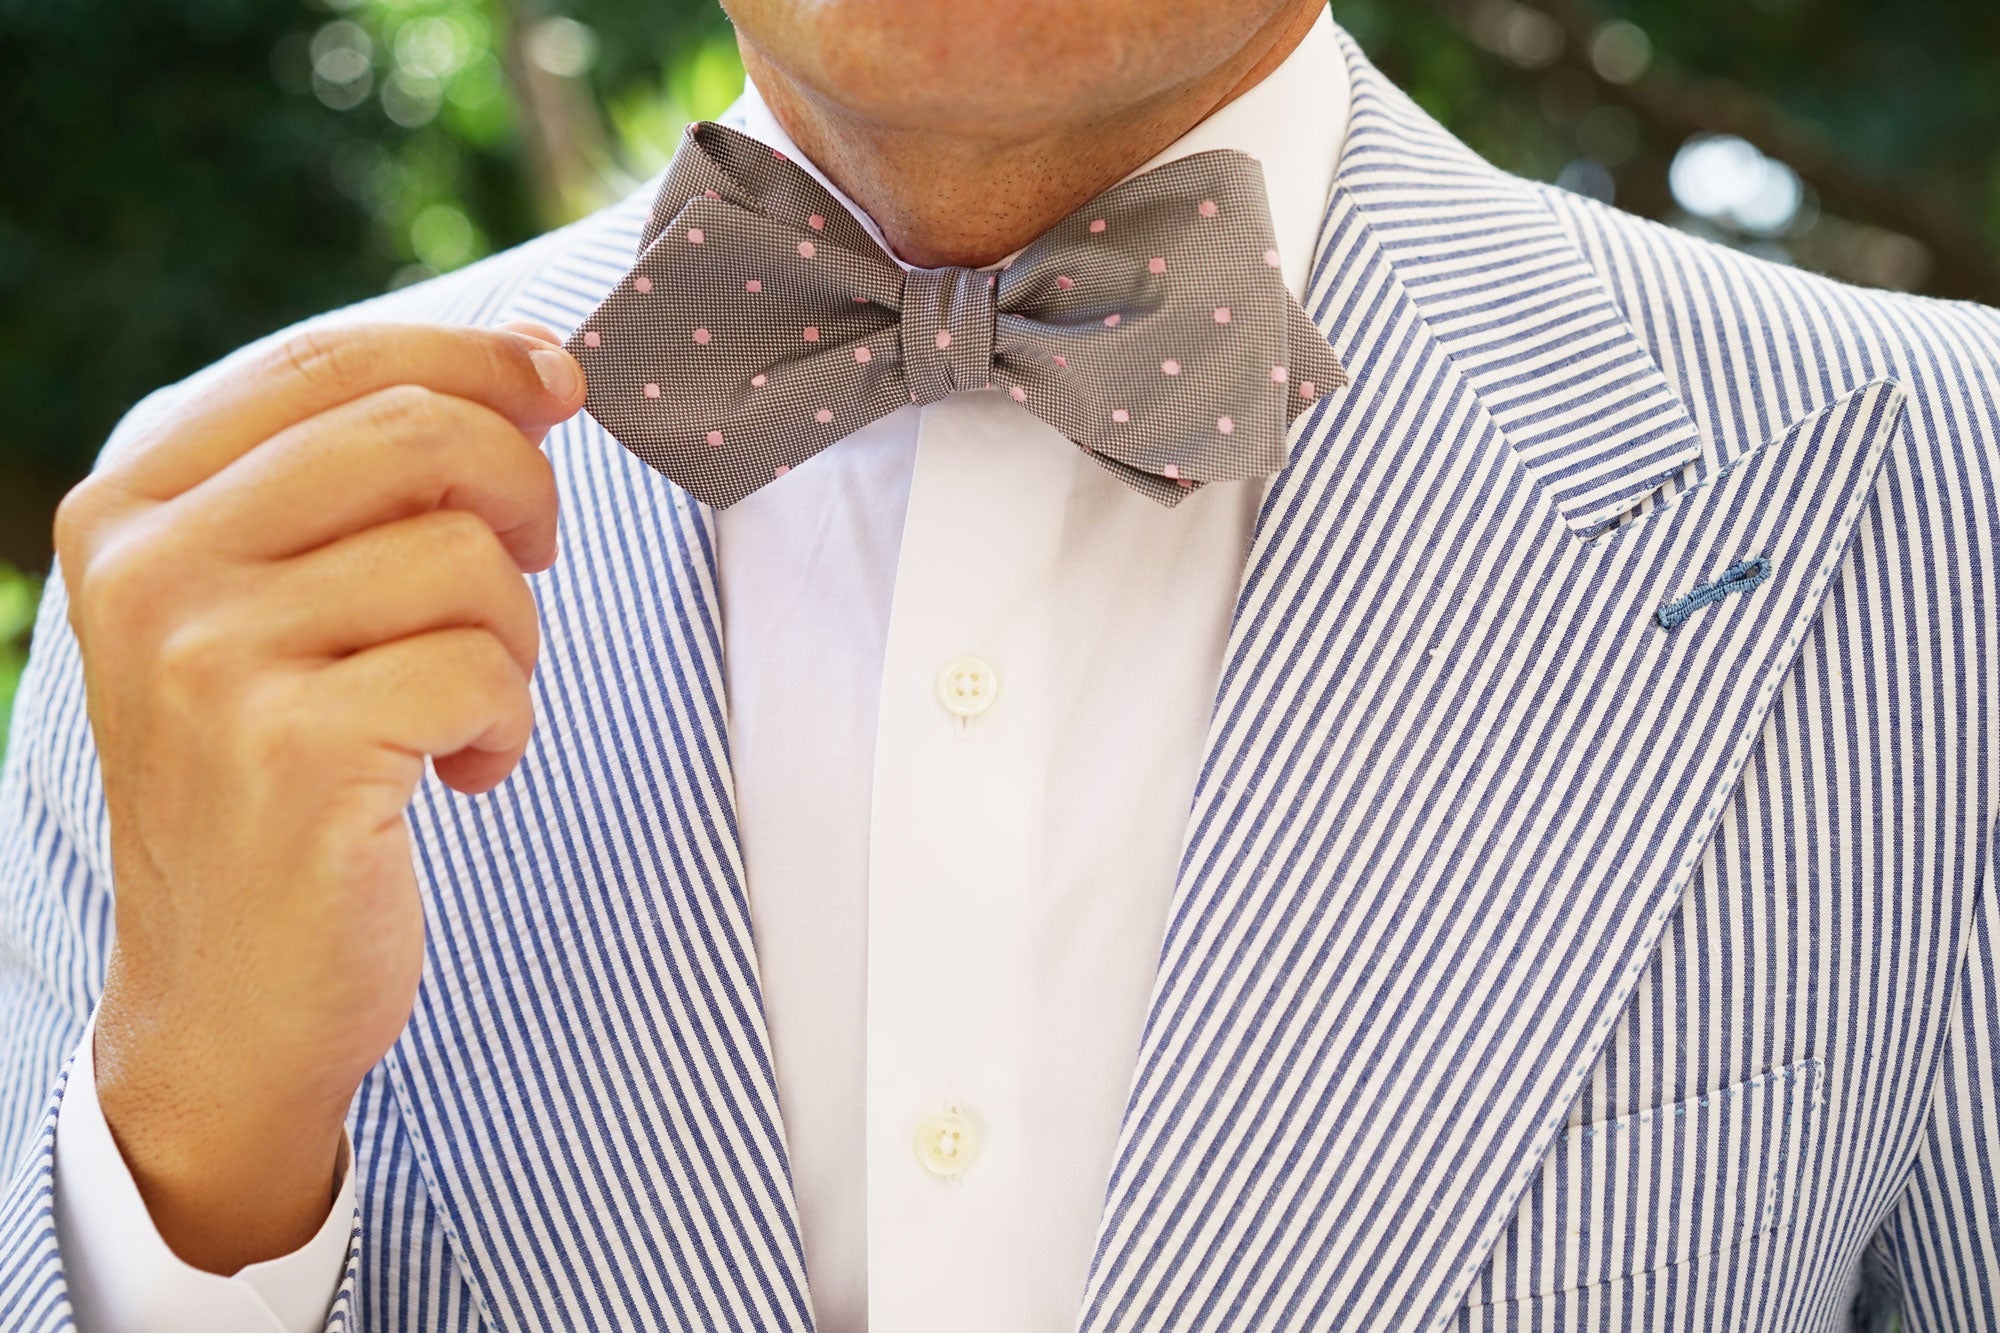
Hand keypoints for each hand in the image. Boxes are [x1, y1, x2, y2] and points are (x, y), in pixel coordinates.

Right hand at [52, 319, 585, 1273]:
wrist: (224, 998)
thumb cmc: (277, 782)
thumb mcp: (268, 610)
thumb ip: (360, 485)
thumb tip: (536, 366)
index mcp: (133, 509)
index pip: (327, 362)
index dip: (471, 355)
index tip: (560, 382)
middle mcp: (150, 570)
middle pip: (416, 432)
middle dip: (521, 492)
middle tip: (530, 566)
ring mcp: (210, 662)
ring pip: (466, 558)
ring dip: (515, 636)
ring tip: (467, 703)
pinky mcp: (292, 754)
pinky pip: (484, 670)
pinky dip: (509, 722)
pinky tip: (462, 773)